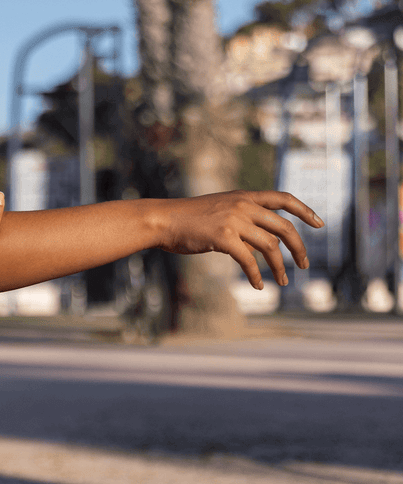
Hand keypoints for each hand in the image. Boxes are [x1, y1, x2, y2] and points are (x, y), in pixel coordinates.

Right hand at [157, 190, 323, 289]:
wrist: (163, 220)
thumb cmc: (188, 219)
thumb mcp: (220, 211)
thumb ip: (242, 222)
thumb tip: (261, 246)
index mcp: (244, 197)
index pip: (284, 199)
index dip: (305, 210)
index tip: (320, 224)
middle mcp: (243, 206)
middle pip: (284, 228)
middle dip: (299, 248)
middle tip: (304, 265)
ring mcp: (234, 221)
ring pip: (270, 247)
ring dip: (279, 268)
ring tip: (283, 281)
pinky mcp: (223, 238)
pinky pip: (248, 261)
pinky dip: (257, 276)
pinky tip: (259, 286)